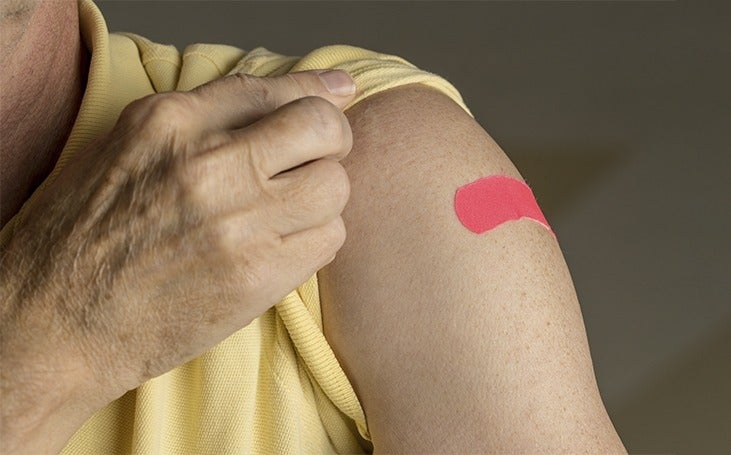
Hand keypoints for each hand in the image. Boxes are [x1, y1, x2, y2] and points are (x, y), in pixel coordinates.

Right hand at [0, 70, 355, 451]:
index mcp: (168, 123)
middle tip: (315, 160)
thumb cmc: (81, 236)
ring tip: (290, 212)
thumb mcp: (125, 150)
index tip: (338, 95)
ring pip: (334, 187)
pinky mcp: (255, 278)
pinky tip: (283, 247)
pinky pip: (328, 240)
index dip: (316, 91)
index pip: (271, 87)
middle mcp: (206, 165)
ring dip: (323, 198)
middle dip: (331, 141)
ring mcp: (235, 223)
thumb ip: (201, 120)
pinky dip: (316, 240)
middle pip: (322, 129)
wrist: (54, 324)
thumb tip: (282, 96)